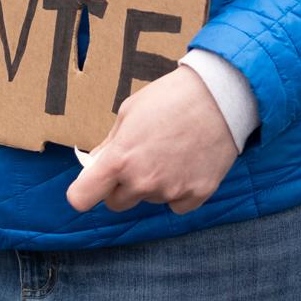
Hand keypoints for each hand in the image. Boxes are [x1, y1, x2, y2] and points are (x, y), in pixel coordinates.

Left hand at [65, 66, 237, 214]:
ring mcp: (171, 190)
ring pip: (149, 199)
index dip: (84, 192)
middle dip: (120, 186)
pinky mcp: (197, 195)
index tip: (92, 184)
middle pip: (116, 203)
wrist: (219, 96)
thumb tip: (95, 165)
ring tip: (170, 152)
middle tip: (138, 160)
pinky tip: (187, 164)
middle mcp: (142, 181)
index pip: (81, 198)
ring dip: (153, 185)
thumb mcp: (128, 113)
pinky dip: (179, 190)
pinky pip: (177, 204)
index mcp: (120, 159)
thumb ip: (109, 144)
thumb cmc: (169, 98)